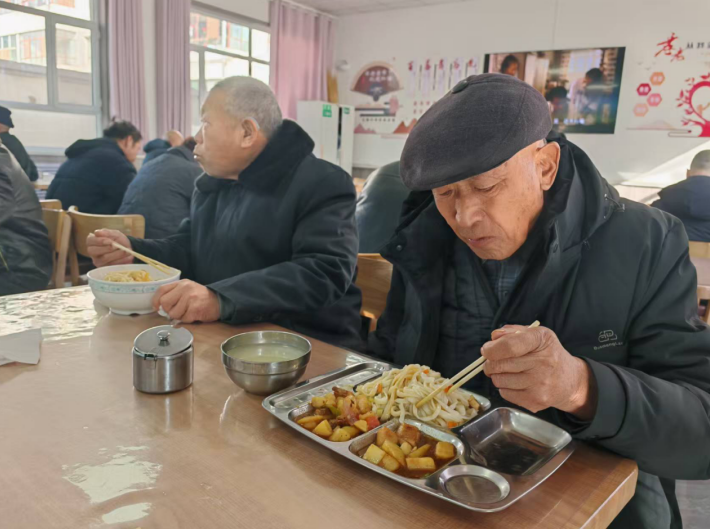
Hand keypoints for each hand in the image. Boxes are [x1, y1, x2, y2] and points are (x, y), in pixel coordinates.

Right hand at [86, 229, 132, 266]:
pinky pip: (112, 265)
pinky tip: (129, 257)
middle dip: (108, 248)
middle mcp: (92, 252)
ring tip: (127, 251)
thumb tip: (97, 232)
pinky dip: (122, 260)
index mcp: (92, 241)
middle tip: (118, 246)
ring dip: (117, 254)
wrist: (127, 248)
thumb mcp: (114, 234)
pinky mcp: (105, 268)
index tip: (110, 241)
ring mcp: (98, 261)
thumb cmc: (118, 240)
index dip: (99, 241)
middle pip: (94, 251)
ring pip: (104, 258)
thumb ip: (106, 232)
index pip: (90, 241)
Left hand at [152, 279, 219, 323]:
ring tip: (188, 312)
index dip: (156, 300)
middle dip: (169, 310)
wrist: (220, 302)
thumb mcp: (188, 290)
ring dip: (179, 317)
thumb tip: (160, 308)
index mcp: (181, 283)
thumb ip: (175, 295)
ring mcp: (190, 298)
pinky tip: (194, 315)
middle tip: (178, 311)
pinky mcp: (194, 309)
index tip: (157, 307)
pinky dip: (187, 320)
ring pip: (173, 313)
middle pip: (165, 302)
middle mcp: (185, 288)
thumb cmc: (202, 298)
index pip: (162, 290)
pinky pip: (183, 319)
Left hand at [481, 325, 596, 419]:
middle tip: (492, 362)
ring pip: (499, 381)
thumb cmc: (547, 354)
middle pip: (500, 365)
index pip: (509, 346)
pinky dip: (505, 388)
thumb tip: (492, 339)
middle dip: (489, 363)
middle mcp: (544, 362)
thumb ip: (511, 332)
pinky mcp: (536, 401)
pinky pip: (505, 394)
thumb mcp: (535, 335)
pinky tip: (516, 383)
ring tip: (508, 372)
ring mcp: (540, 384)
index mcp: (542, 340)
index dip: (491, 349)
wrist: (570, 380)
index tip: (486, 350)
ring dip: (497, 376)